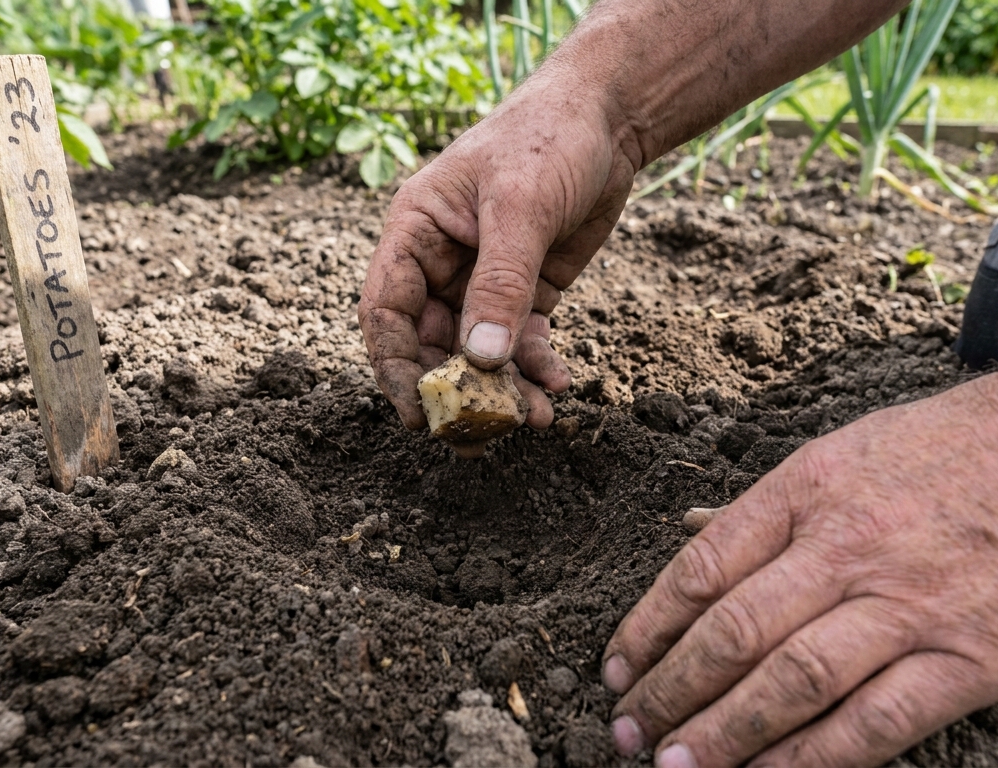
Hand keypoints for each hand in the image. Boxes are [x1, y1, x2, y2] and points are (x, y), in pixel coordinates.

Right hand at [358, 72, 641, 429]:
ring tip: (535, 418)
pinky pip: (521, 341)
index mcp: (415, 232)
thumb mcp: (520, 208)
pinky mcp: (527, 291)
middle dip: (459, 390)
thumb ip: (500, 285)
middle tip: (483, 436)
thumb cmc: (548, 139)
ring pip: (478, 352)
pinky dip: (535, 366)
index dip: (396, 368)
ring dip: (502, 388)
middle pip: (432, 344)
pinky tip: (558, 384)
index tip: (418, 416)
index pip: (387, 313)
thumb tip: (480, 361)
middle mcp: (440, 261)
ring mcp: (483, 280)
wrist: (610, 118)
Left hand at [602, 348, 997, 766]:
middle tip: (627, 729)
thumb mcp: (855, 444)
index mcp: (811, 487)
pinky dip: (809, 760)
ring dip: (719, 734)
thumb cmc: (973, 441)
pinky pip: (873, 724)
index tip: (618, 665)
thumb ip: (774, 503)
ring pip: (789, 683)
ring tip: (671, 766)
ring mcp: (909, 605)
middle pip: (731, 633)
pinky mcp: (972, 658)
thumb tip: (691, 536)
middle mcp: (847, 546)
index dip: (648, 626)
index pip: (701, 568)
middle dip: (668, 690)